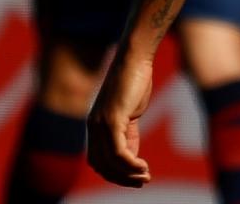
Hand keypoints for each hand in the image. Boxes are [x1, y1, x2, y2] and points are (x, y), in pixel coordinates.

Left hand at [87, 50, 153, 186]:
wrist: (134, 58)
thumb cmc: (134, 81)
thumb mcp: (130, 111)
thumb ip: (127, 132)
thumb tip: (130, 155)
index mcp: (95, 125)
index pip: (98, 159)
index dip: (114, 173)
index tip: (135, 178)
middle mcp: (93, 127)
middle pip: (101, 164)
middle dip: (120, 178)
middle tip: (141, 182)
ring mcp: (101, 123)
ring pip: (109, 161)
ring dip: (127, 174)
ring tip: (145, 176)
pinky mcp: (112, 120)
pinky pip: (118, 151)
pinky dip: (130, 163)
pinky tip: (143, 166)